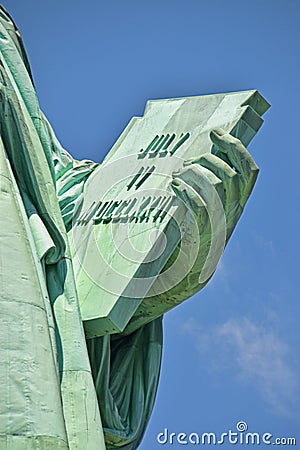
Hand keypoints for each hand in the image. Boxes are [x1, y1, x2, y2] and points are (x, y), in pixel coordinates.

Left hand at [150, 128, 258, 301]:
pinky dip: (187, 191)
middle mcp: (231, 217)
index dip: (236, 148)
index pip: (249, 173)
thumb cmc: (187, 240)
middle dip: (211, 158)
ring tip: (178, 172)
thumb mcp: (202, 214)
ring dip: (196, 172)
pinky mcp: (198, 238)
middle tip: (189, 160)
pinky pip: (199, 207)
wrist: (181, 281)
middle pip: (234, 176)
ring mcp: (216, 228)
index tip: (217, 132)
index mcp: (235, 208)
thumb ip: (206, 191)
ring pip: (218, 187)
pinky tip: (174, 185)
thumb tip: (197, 160)